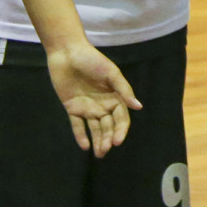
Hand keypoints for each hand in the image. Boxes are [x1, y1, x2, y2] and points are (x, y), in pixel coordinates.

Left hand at [48, 42, 141, 156]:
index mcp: (114, 97)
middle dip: (108, 139)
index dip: (120, 130)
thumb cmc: (92, 60)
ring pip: (94, 129)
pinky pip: (77, 125)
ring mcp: (87, 107)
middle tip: (105, 150)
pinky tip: (85, 146)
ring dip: (98, 141)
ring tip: (99, 153)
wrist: (67, 53)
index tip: (117, 141)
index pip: (121, 118)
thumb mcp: (111, 73)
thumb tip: (139, 107)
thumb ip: (123, 89)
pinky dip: (81, 135)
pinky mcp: (72, 108)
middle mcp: (102, 105)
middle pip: (108, 126)